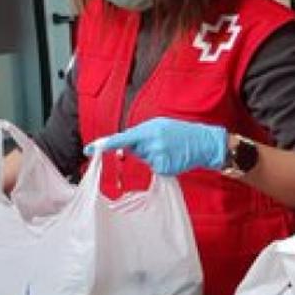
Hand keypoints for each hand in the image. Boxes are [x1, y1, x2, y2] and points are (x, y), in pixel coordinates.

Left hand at [85, 118, 227, 174]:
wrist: (204, 142)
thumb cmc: (181, 132)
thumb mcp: (160, 125)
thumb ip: (142, 133)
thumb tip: (126, 146)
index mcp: (149, 129)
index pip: (122, 138)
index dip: (105, 144)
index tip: (90, 149)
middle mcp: (152, 143)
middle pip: (134, 150)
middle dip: (142, 147)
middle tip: (161, 141)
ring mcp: (159, 156)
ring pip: (145, 159)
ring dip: (153, 155)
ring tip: (170, 148)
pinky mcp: (165, 168)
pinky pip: (155, 168)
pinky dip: (162, 164)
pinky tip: (173, 157)